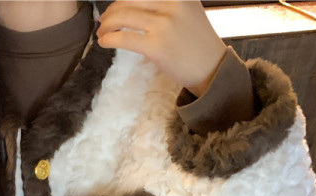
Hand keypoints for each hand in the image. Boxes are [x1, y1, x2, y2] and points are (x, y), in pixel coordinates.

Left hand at [97, 0, 226, 96]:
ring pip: (123, 17)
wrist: (212, 68)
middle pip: (129, 0)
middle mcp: (172, 3)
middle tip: (104, 19)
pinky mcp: (157, 47)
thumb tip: (134, 3)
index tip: (115, 5)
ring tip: (102, 31)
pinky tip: (104, 41)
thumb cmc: (197, 41)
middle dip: (111, 10)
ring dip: (107, 24)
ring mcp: (164, 25)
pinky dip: (109, 38)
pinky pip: (124, 38)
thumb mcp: (187, 8)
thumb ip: (165, 2)